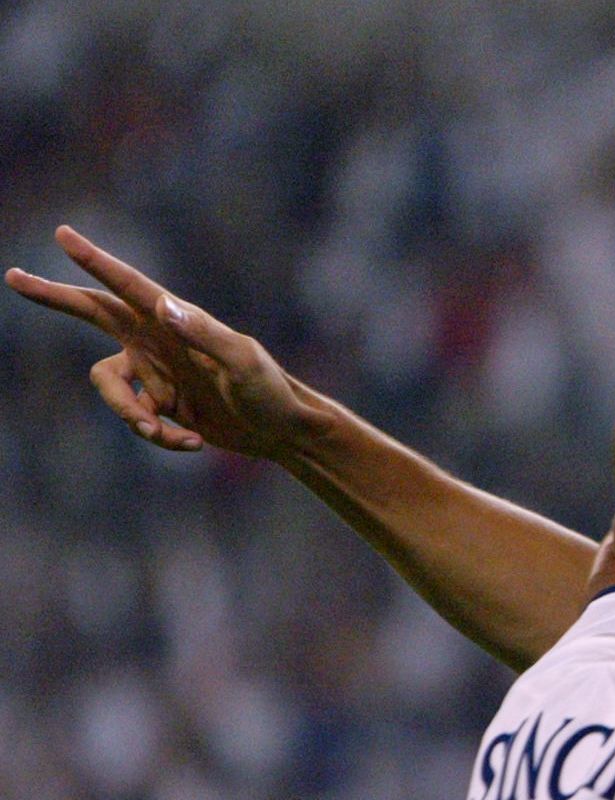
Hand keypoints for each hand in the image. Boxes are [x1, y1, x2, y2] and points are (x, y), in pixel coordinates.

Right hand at [6, 226, 330, 459]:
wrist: (280, 431)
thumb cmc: (270, 390)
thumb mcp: (242, 363)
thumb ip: (204, 334)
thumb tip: (163, 305)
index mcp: (176, 321)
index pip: (128, 287)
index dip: (94, 262)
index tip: (64, 235)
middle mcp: (158, 340)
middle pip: (92, 313)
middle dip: (54, 298)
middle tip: (13, 277)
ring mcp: (154, 371)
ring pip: (110, 389)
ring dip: (132, 415)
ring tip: (168, 432)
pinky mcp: (157, 402)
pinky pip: (137, 420)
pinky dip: (161, 435)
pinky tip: (194, 442)